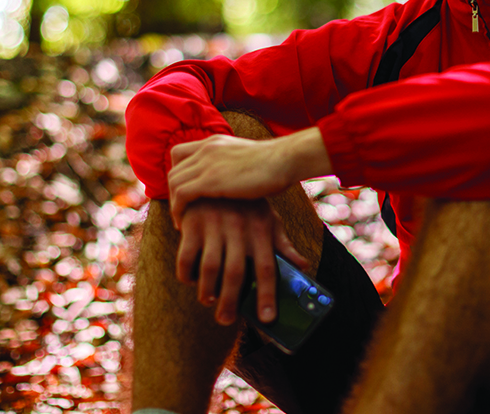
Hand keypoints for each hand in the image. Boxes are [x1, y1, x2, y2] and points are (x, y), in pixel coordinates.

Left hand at [167, 128, 331, 227]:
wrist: (285, 160)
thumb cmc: (275, 164)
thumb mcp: (247, 158)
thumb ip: (233, 165)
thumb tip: (234, 180)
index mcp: (214, 142)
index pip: (180, 153)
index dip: (178, 174)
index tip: (185, 193)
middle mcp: (206, 149)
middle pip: (174, 170)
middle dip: (173, 193)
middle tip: (182, 212)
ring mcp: (207, 163)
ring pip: (174, 182)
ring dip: (174, 204)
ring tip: (182, 221)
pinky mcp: (210, 180)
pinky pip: (181, 195)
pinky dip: (178, 210)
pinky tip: (184, 224)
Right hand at [176, 197, 308, 325]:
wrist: (217, 168)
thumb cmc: (248, 203)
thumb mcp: (269, 219)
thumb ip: (283, 244)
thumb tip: (303, 267)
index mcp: (261, 230)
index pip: (267, 268)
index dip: (267, 295)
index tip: (267, 319)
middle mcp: (238, 229)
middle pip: (236, 274)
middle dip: (231, 302)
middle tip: (226, 320)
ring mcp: (214, 225)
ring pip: (210, 268)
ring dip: (207, 291)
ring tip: (208, 302)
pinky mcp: (192, 223)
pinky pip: (185, 256)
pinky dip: (187, 273)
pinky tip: (191, 281)